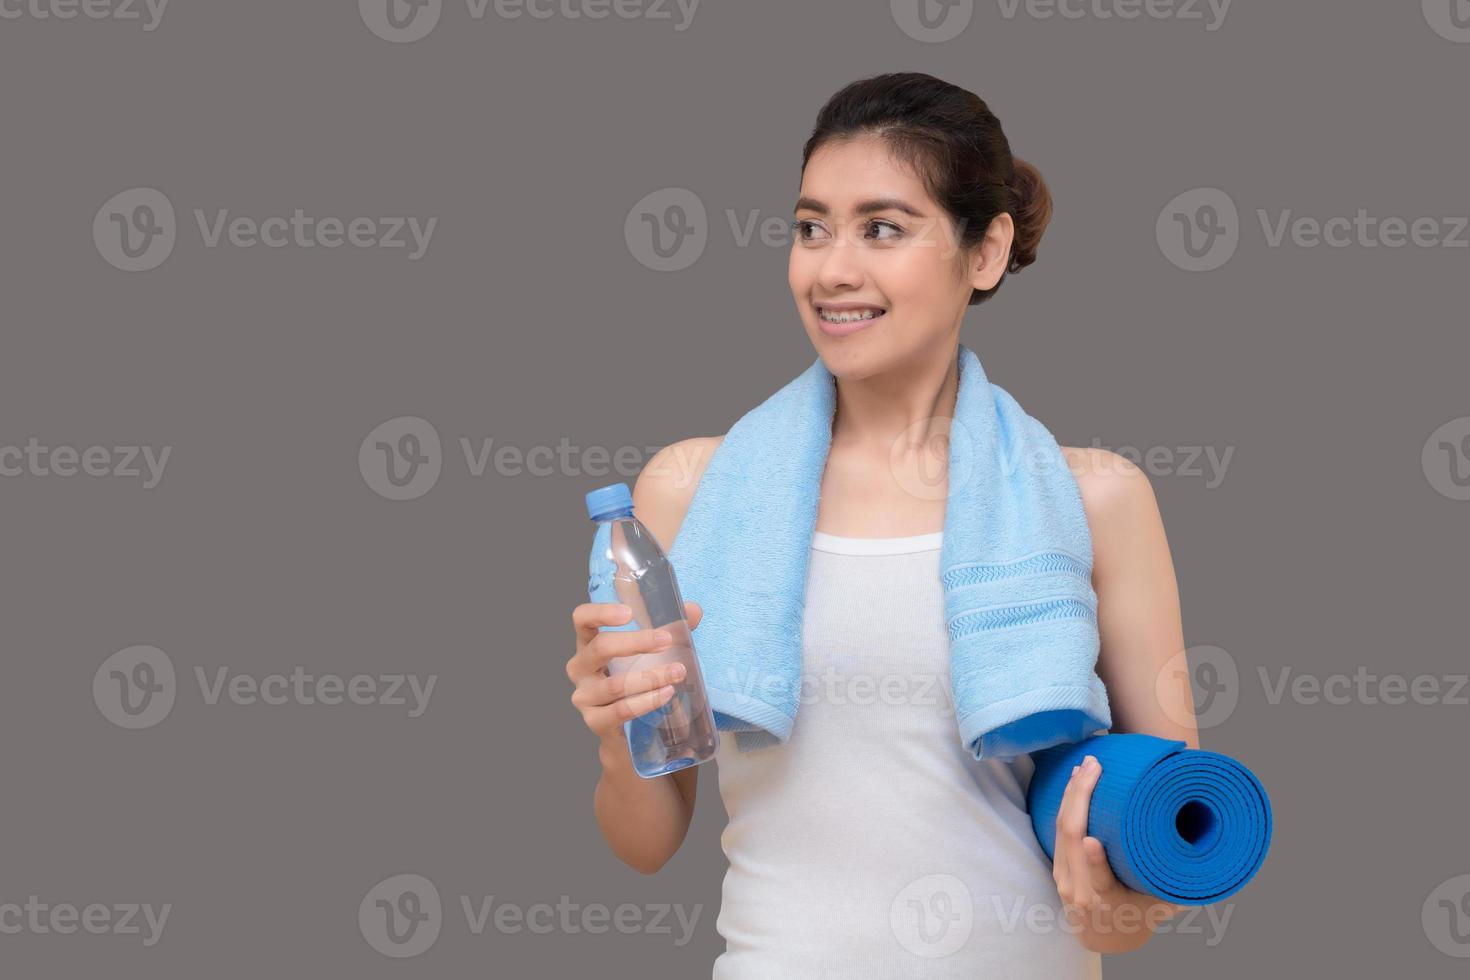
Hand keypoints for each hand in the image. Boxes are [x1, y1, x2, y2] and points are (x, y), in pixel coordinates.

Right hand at [566, 601, 703, 746]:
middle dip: (637, 642)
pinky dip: (647, 701)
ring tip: (677, 672)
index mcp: (588, 643)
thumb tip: (693, 610)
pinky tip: (666, 693)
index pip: (582, 618)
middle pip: (600, 647)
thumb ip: (671, 629)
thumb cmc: (634, 680)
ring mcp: (584, 696)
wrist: (625, 730)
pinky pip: (621, 710)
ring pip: (616, 684)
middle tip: (667, 641)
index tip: (630, 612)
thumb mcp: (651, 652)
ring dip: (651, 676)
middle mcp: (580, 668)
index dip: (601, 612)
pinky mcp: (595, 721)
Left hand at [1052, 754, 1184, 952]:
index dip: (1095, 861)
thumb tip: (1212, 856)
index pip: (1099, 882)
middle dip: (1080, 797)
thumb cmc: (1140, 915)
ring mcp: (1064, 877)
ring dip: (1071, 792)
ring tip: (1086, 765)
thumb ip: (1180, 883)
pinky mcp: (1057, 865)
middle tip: (1095, 766)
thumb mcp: (1161, 904)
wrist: (1105, 936)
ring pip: (1060, 829)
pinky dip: (1066, 802)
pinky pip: (1057, 829)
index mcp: (1108, 903)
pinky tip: (1074, 781)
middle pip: (1071, 839)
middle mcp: (1080, 890)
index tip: (1092, 839)